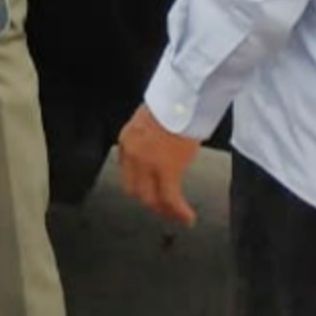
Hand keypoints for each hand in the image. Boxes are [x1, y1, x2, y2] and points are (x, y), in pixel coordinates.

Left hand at [116, 104, 200, 226]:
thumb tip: (160, 151)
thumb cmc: (174, 103)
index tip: (152, 193)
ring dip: (165, 211)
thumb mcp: (151, 121)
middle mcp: (131, 154)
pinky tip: (188, 218)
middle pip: (135, 190)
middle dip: (151, 203)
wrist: (183, 97)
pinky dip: (179, 212)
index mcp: (126, 140)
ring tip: (178, 217)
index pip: (127, 173)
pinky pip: (170, 199)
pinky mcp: (166, 170)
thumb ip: (149, 139)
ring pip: (152, 199)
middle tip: (165, 210)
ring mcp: (147, 164)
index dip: (140, 187)